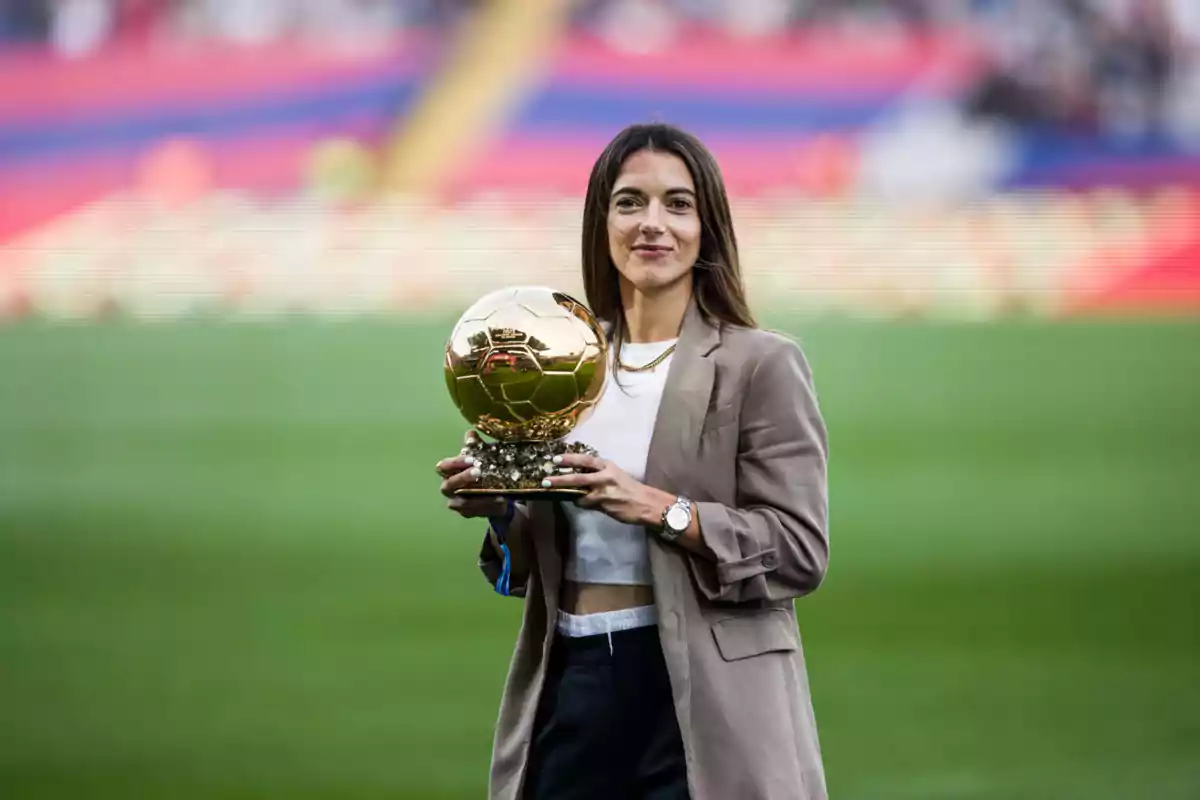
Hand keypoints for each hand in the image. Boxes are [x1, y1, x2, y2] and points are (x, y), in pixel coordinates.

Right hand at [437, 432, 508, 519]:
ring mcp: (456, 503)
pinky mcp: (467, 513)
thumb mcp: (480, 456)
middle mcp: (449, 488)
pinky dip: (487, 506)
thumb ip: (475, 446)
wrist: (492, 491)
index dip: (455, 462)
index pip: (443, 467)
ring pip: (462, 502)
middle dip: (463, 478)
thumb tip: (471, 434)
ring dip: (477, 496)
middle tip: (478, 471)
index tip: (471, 458)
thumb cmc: (481, 470)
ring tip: (494, 489)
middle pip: (449, 485)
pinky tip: (500, 499)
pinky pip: (475, 511)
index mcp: (448, 472)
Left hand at [543, 453, 672, 526]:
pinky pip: (585, 504)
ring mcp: (603, 491)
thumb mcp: (615, 475)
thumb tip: (580, 476)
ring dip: (567, 494)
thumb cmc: (631, 489)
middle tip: (545, 480)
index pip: (585, 460)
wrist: (646, 503)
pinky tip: (583, 503)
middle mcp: (604, 476)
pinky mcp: (602, 505)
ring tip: (554, 493)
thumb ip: (598, 474)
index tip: (556, 459)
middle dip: (560, 479)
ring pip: (579, 493)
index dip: (570, 459)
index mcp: (608, 466)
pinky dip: (581, 503)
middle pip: (578, 476)